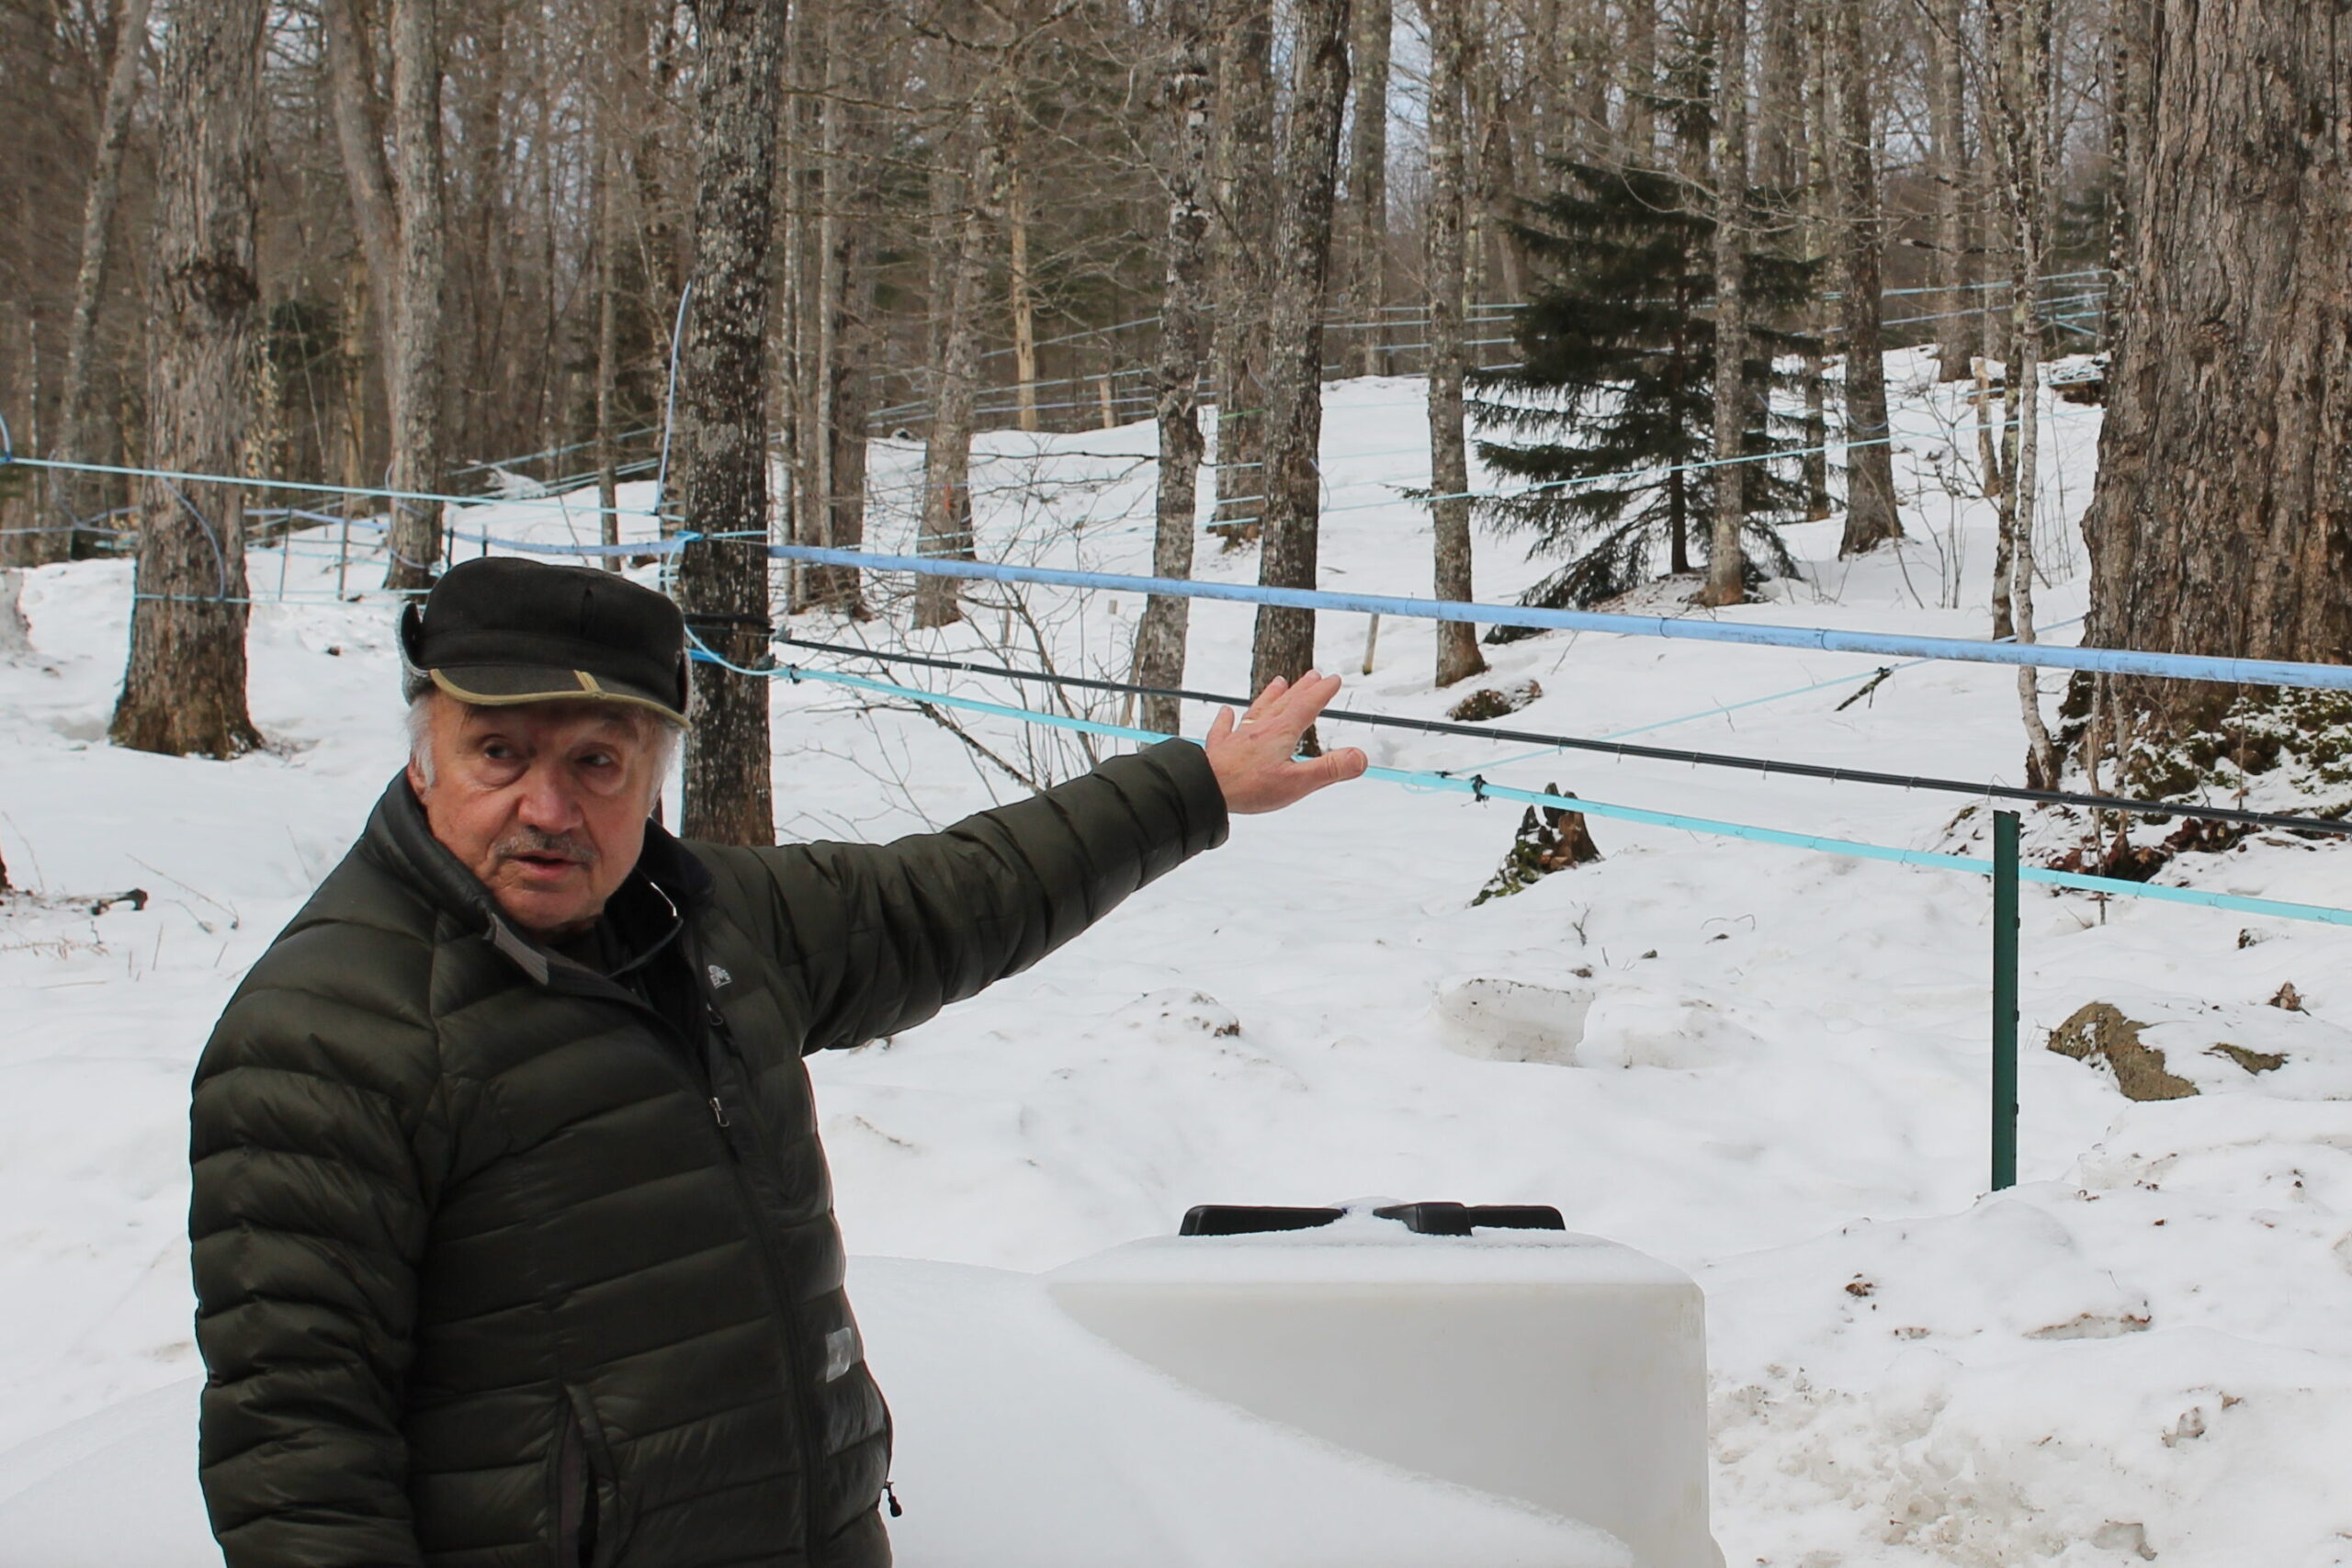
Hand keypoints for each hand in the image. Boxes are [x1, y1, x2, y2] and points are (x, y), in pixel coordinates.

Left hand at [1203, 670, 1369, 814]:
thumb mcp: (1298, 783)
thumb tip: (1360, 757)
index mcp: (1281, 734)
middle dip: (1301, 689)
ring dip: (1270, 696)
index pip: (1306, 707)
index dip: (1322, 692)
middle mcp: (1260, 729)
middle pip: (1284, 703)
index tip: (1333, 679)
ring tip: (1278, 683)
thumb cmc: (1249, 787)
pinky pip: (1223, 729)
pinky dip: (1226, 719)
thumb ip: (1330, 769)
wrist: (1205, 789)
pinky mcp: (1219, 749)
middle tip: (1313, 675)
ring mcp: (1238, 737)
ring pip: (1258, 710)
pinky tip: (1226, 712)